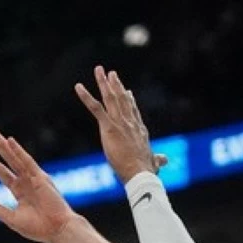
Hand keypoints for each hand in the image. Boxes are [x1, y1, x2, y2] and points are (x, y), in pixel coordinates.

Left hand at [0, 129, 79, 242]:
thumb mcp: (13, 219)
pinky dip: (19, 151)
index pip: (3, 173)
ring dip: (4, 145)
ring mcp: (34, 178)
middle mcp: (26, 182)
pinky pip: (28, 162)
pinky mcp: (41, 178)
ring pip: (16, 158)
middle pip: (8, 161)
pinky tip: (10, 142)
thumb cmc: (38, 228)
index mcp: (20, 192)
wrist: (57, 230)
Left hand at [75, 67, 167, 184]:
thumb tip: (165, 160)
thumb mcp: (154, 163)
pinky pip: (96, 108)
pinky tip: (78, 87)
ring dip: (103, 83)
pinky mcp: (109, 127)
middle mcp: (130, 123)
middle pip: (122, 100)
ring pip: (110, 98)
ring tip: (99, 70)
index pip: (133, 112)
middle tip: (111, 73)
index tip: (127, 91)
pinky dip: (86, 97)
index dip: (130, 101)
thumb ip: (157, 160)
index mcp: (140, 131)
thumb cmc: (146, 171)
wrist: (140, 173)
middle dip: (116, 85)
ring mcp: (120, 123)